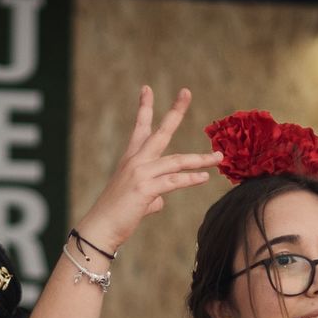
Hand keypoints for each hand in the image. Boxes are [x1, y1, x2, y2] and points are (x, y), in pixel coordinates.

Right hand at [74, 86, 219, 253]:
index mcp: (131, 159)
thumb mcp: (137, 199)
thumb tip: (161, 200)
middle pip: (160, 132)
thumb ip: (152, 195)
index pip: (140, 128)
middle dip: (175, 111)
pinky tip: (204, 177)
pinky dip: (190, 179)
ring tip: (217, 157)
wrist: (100, 228)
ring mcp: (140, 173)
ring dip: (199, 159)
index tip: (147, 88)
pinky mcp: (144, 189)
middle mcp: (135, 161)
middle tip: (186, 92)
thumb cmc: (117, 215)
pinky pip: (173, 181)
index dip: (144, 107)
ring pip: (176, 161)